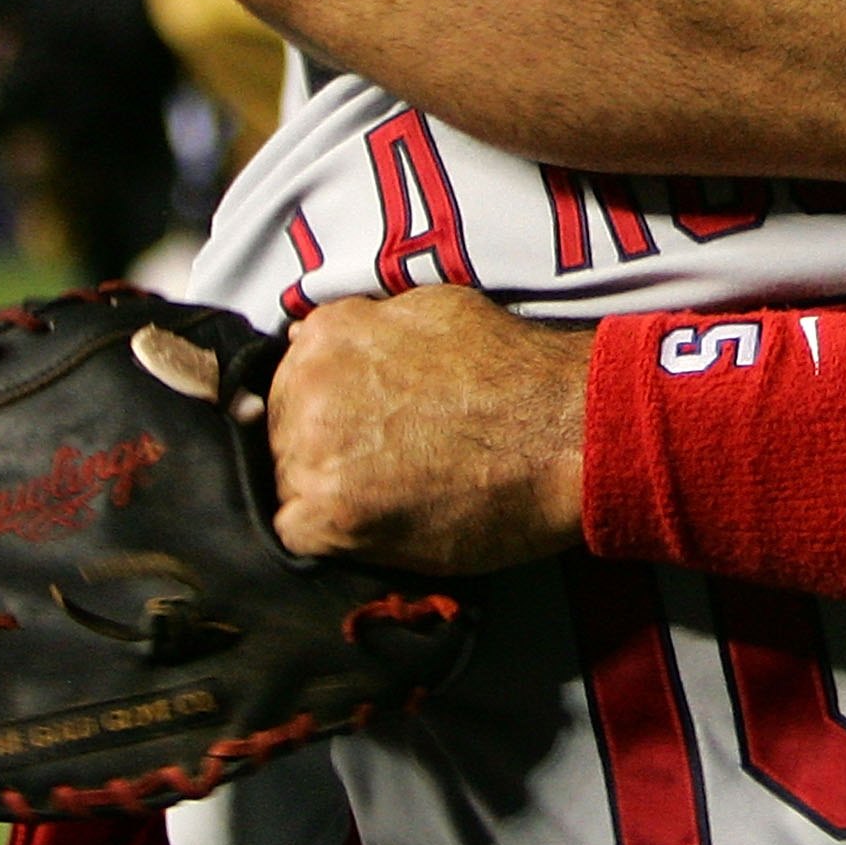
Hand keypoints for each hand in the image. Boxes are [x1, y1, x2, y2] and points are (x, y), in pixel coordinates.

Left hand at [260, 286, 588, 572]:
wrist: (563, 434)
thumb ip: (369, 324)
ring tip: (390, 495)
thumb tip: (322, 339)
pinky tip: (378, 523)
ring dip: (327, 491)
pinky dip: (332, 534)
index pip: (293, 376)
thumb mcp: (437, 310)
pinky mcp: (332, 515)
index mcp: (330, 334)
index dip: (326, 405)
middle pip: (282, 429)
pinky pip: (297, 532)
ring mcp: (314, 452)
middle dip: (321, 446)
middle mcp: (308, 387)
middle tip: (381, 464)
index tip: (359, 425)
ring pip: (288, 481)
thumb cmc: (517, 373)